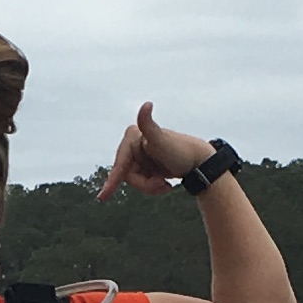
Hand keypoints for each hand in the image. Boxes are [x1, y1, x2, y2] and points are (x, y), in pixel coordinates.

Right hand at [96, 101, 213, 200]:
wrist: (199, 160)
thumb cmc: (180, 150)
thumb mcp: (161, 139)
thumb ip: (148, 124)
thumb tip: (147, 104)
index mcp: (132, 137)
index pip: (120, 165)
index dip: (112, 182)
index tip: (103, 197)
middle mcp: (133, 144)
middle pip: (127, 175)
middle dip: (145, 184)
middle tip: (162, 185)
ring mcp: (139, 155)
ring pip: (135, 181)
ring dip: (150, 187)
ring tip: (166, 185)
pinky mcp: (146, 165)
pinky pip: (142, 182)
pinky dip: (153, 187)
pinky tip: (165, 184)